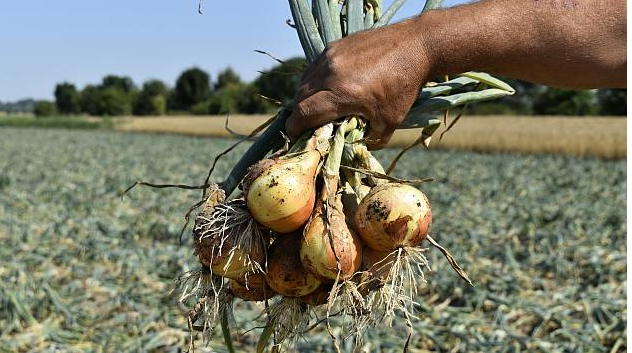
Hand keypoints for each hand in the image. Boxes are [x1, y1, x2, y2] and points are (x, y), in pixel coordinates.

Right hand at [285, 18, 431, 148]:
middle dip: (299, 115)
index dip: (293, 128)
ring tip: (316, 108)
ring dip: (305, 97)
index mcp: (341, 94)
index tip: (294, 137)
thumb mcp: (389, 122)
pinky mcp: (335, 46)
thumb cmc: (404, 86)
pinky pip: (315, 67)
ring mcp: (331, 56)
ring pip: (305, 81)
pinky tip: (326, 89)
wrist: (416, 45)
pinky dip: (315, 81)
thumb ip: (368, 139)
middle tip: (306, 126)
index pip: (303, 113)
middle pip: (299, 98)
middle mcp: (330, 73)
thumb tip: (351, 148)